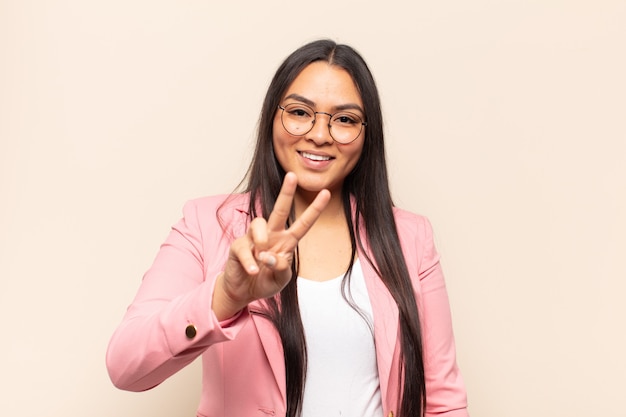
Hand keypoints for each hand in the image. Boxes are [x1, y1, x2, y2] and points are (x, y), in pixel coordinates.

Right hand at [212, 172, 330, 319]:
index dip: (315, 209)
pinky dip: (250, 262)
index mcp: (286, 241)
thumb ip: (281, 268)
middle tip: (292, 176)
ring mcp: (253, 239)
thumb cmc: (265, 281)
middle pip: (279, 210)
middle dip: (286, 193)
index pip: (303, 224)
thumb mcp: (281, 279)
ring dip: (261, 238)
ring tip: (262, 254)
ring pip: (258, 223)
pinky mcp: (238, 247)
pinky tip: (253, 270)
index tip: (326, 193)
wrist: (243, 292)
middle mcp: (271, 235)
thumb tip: (269, 255)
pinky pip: (244, 249)